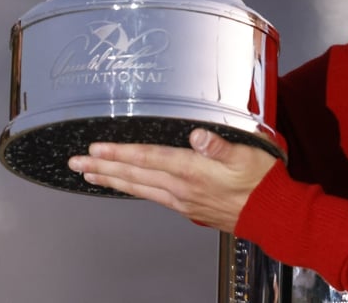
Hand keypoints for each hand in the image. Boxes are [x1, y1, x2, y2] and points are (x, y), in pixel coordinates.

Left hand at [68, 129, 277, 232]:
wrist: (270, 213)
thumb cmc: (261, 182)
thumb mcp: (246, 155)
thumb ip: (219, 144)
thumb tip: (198, 135)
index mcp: (192, 171)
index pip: (147, 159)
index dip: (120, 152)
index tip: (96, 148)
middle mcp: (181, 187)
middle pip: (134, 175)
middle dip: (103, 167)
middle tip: (77, 163)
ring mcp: (182, 200)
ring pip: (138, 188)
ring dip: (112, 180)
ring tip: (90, 175)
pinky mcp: (187, 207)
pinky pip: (150, 197)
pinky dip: (132, 189)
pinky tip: (127, 186)